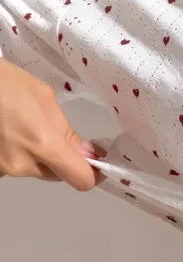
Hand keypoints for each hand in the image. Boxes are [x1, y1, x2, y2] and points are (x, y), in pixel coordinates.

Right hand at [0, 59, 104, 188]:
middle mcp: (23, 164)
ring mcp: (4, 169)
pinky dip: (16, 154)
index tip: (94, 163)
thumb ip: (67, 131)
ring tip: (19, 127)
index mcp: (42, 144)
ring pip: (35, 170)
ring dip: (35, 156)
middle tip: (46, 131)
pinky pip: (15, 166)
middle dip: (59, 158)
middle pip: (57, 174)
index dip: (91, 174)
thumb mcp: (43, 97)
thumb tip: (90, 155)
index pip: (80, 179)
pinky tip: (7, 133)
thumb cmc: (4, 81)